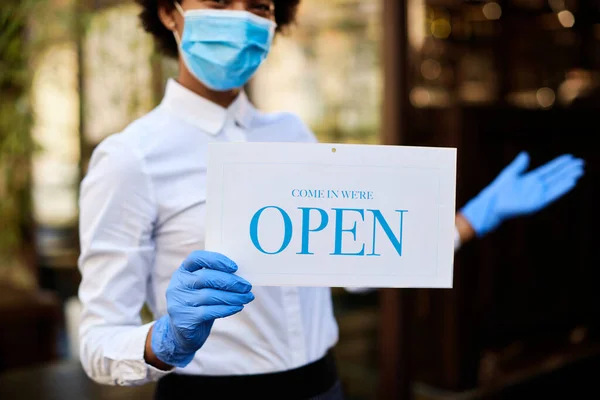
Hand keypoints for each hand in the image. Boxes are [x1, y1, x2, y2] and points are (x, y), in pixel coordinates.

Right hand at [150, 251, 253, 367]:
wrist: (183, 333)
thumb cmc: (199, 304)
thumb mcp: (202, 287)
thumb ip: (215, 278)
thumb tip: (242, 275)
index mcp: (182, 271)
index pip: (196, 257)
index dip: (216, 260)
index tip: (235, 267)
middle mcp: (177, 285)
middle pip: (206, 277)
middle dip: (230, 281)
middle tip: (247, 286)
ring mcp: (179, 302)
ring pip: (210, 295)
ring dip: (233, 296)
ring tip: (247, 297)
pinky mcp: (184, 319)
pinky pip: (210, 311)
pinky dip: (227, 308)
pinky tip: (238, 307)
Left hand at [461, 152, 584, 236]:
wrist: (493, 203)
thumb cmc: (499, 189)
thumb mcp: (510, 173)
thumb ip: (519, 165)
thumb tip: (525, 154)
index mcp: (531, 178)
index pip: (549, 170)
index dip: (559, 164)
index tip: (570, 157)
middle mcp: (537, 186)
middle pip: (556, 176)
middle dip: (568, 170)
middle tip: (581, 163)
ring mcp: (538, 195)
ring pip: (556, 185)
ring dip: (568, 178)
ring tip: (580, 172)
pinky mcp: (537, 203)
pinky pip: (552, 195)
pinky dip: (561, 189)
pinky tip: (571, 182)